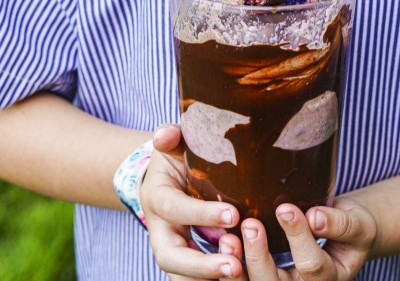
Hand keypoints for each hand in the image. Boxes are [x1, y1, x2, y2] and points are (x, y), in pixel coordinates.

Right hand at [141, 124, 244, 279]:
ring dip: (208, 278)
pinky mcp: (188, 262)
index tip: (233, 215)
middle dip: (200, 265)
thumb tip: (165, 134)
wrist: (170, 181)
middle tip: (234, 265)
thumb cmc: (178, 160)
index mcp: (157, 198)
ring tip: (239, 274)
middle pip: (170, 256)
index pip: (175, 209)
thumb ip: (171, 136)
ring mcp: (173, 249)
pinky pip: (195, 280)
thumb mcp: (174, 144)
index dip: (201, 214)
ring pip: (181, 276)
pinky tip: (242, 278)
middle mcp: (160, 230)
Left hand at [223, 198, 378, 280]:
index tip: (285, 208)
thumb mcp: (357, 224)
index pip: (312, 266)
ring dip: (235, 268)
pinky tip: (219, 246)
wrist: (343, 236)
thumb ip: (340, 223)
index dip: (297, 238)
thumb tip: (315, 217)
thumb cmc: (351, 229)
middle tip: (250, 224)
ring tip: (228, 240)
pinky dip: (226, 267)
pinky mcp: (263, 278)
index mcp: (330, 277)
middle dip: (259, 256)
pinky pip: (242, 278)